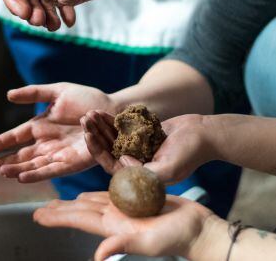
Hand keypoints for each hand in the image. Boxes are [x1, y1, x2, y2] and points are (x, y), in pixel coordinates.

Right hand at [0, 83, 114, 181]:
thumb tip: (8, 95)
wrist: (113, 110)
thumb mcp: (57, 91)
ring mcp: (59, 154)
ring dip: (16, 169)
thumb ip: (34, 93)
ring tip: (0, 172)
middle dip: (3, 161)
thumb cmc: (87, 99)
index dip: (1, 142)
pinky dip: (37, 175)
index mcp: (41, 126)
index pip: (16, 137)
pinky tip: (22, 177)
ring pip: (33, 165)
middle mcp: (48, 144)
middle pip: (21, 156)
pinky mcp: (73, 163)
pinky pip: (52, 171)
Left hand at [34, 192, 211, 260]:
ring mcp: (125, 209)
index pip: (77, 219)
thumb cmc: (177, 238)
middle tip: (40, 209)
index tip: (37, 217)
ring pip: (91, 203)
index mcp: (113, 226)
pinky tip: (89, 195)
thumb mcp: (150, 243)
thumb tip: (98, 257)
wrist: (198, 229)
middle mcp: (115, 217)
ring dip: (74, 203)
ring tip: (60, 202)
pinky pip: (109, 195)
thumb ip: (122, 246)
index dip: (56, 218)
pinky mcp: (136, 200)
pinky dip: (95, 194)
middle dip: (59, 211)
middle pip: (79, 211)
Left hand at [83, 112, 213, 183]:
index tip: (88, 137)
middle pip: (108, 150)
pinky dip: (109, 120)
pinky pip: (119, 129)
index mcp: (138, 176)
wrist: (204, 134)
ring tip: (88, 114)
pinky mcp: (138, 136)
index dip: (97, 151)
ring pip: (111, 138)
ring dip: (99, 126)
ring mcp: (135, 149)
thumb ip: (146, 172)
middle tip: (83, 120)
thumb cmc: (190, 153)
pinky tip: (99, 111)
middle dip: (94, 135)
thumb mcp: (169, 168)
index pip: (111, 166)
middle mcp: (134, 164)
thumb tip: (122, 163)